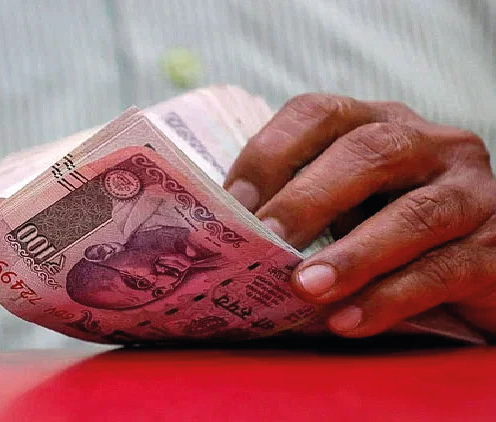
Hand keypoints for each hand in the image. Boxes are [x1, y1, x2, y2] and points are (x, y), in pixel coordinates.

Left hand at [225, 93, 495, 336]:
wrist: (474, 269)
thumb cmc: (387, 234)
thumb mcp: (342, 206)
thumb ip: (297, 207)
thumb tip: (220, 232)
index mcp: (378, 123)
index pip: (318, 114)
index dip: (270, 153)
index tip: (232, 204)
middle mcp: (430, 144)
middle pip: (369, 152)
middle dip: (308, 199)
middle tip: (265, 241)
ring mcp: (471, 192)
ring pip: (414, 213)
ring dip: (353, 254)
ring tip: (305, 288)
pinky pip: (444, 270)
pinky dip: (391, 297)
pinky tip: (348, 321)